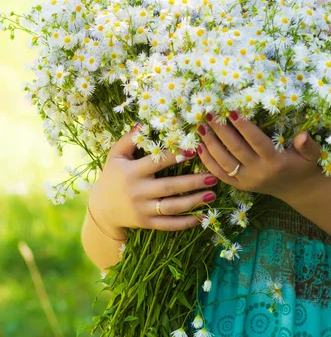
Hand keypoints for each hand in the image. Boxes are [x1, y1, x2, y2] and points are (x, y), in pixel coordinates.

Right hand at [88, 124, 218, 234]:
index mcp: (132, 172)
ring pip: (172, 207)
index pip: (157, 163)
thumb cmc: (112, 176)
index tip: (194, 151)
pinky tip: (202, 217)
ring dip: (194, 202)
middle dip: (192, 182)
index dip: (175, 156)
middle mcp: (139, 191)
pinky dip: (185, 223)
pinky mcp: (147, 224)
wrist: (100, 209)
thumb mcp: (115, 155)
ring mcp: (143, 209)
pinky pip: (168, 225)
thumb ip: (129, 139)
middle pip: (170, 187)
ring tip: (212, 194)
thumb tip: (143, 123)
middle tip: (212, 177)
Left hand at [196, 112, 320, 200]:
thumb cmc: (303, 165)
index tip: (232, 111)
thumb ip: (308, 145)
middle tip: (209, 114)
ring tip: (201, 126)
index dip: (244, 127)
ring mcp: (247, 181)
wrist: (297, 189)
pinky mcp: (239, 186)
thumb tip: (303, 135)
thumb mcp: (311, 155)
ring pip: (223, 162)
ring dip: (210, 144)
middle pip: (235, 150)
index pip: (256, 142)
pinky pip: (219, 174)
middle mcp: (259, 172)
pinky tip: (199, 146)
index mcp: (275, 162)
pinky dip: (207, 161)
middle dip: (221, 131)